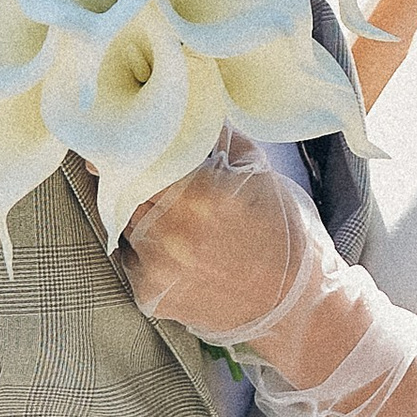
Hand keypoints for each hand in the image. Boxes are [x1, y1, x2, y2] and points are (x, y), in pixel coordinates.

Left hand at [121, 139, 321, 351]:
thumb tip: (189, 110)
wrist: (298, 307)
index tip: (117, 146)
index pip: (138, 162)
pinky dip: (146, 251)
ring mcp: (158, 269)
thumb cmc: (286, 235)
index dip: (127, 152)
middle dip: (132, 181)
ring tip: (177, 220)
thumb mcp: (263, 174)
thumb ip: (220, 139)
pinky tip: (180, 254)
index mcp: (200, 195)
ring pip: (125, 224)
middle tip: (146, 178)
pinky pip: (132, 259)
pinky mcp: (151, 296)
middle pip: (125, 191)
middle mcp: (171, 234)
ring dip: (141, 215)